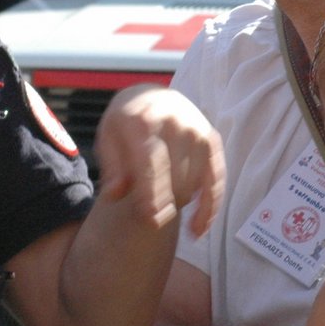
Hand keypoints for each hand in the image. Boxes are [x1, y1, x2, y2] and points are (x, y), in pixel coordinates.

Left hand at [95, 85, 223, 237]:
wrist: (152, 96)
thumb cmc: (126, 122)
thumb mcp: (108, 136)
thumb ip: (111, 166)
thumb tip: (114, 194)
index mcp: (143, 120)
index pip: (152, 160)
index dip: (152, 191)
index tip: (150, 217)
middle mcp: (175, 122)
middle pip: (175, 175)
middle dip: (165, 203)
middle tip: (151, 218)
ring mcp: (197, 130)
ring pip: (193, 181)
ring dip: (179, 202)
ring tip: (164, 205)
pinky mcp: (212, 141)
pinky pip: (216, 179)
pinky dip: (209, 207)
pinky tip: (198, 229)